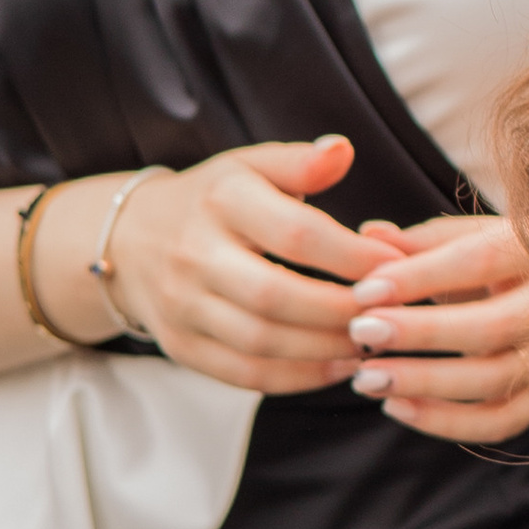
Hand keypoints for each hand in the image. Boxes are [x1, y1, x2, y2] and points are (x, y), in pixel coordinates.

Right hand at [97, 136, 376, 393]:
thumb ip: (300, 162)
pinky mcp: (181, 345)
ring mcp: (182, 305)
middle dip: (342, 311)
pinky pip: (243, 373)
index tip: (398, 266)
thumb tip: (343, 150)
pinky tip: (337, 366)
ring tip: (372, 342)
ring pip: (261, 342)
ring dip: (326, 349)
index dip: (354, 255)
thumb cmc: (214, 200)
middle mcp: (194, 254)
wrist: (130, 239)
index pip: (296, 234)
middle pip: (276, 296)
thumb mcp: (251, 166)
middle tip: (390, 314)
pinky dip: (297, 378)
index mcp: (221, 201)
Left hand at [343, 211, 528, 442]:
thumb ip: (418, 241)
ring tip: (366, 379)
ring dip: (427, 383)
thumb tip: (370, 234)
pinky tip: (397, 407)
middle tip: (361, 333)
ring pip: (499, 379)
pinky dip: (447, 423)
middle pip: (498, 325)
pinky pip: (501, 421)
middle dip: (424, 333)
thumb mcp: (462, 237)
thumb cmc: (491, 257)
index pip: (481, 260)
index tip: (364, 290)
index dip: (420, 276)